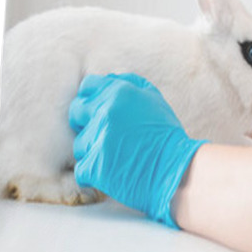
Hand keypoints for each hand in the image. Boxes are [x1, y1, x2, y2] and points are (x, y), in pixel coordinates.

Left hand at [69, 73, 206, 228]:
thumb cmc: (166, 135)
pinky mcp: (94, 164)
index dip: (90, 98)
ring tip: (115, 156)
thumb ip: (128, 84)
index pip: (88, 87)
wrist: (174, 169)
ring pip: (79, 143)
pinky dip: (93, 174)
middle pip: (76, 112)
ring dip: (93, 150)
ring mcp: (98, 138)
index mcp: (119, 92)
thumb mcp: (153, 98)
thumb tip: (107, 78)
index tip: (95, 110)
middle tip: (102, 133)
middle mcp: (106, 111)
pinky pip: (81, 169)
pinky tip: (111, 173)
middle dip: (84, 122)